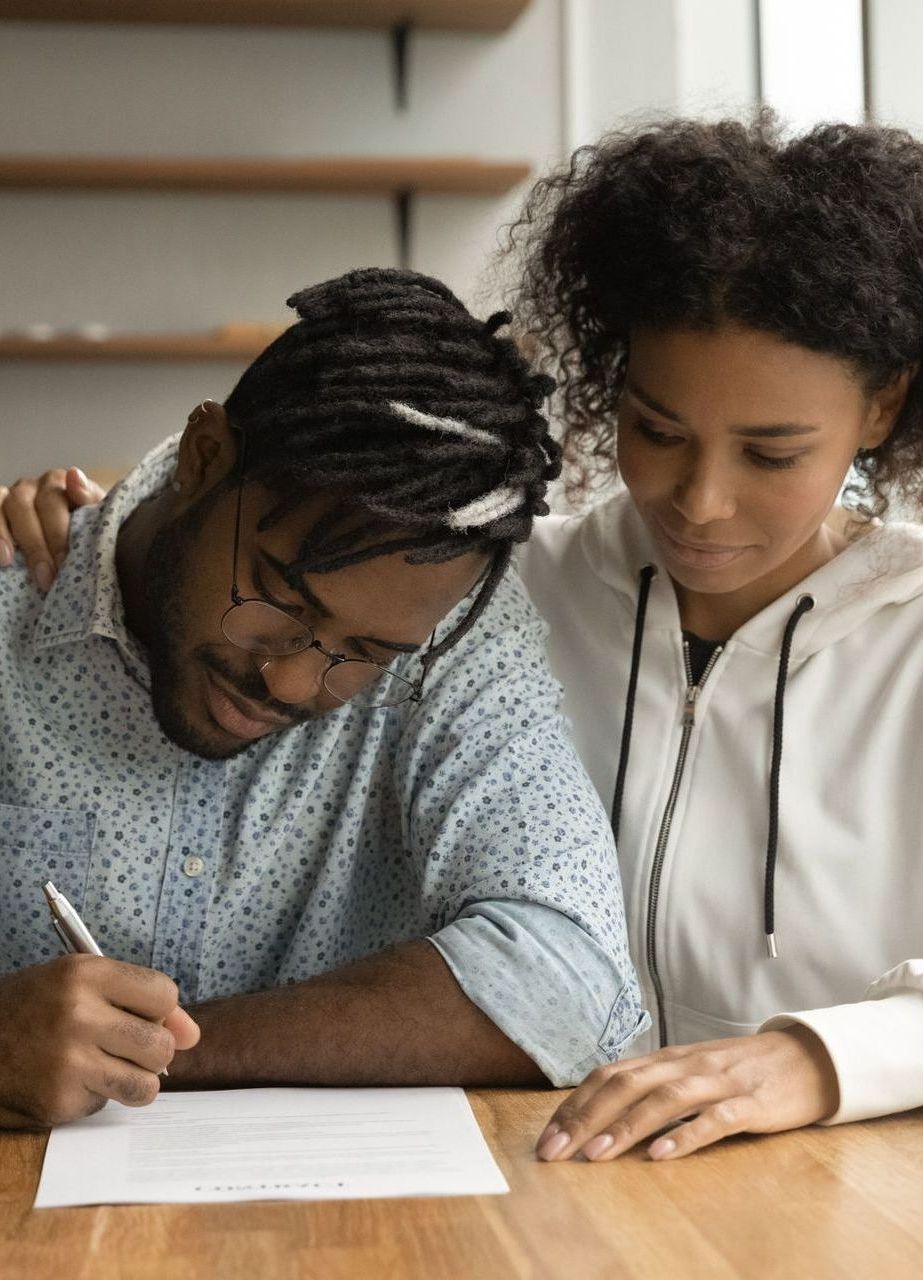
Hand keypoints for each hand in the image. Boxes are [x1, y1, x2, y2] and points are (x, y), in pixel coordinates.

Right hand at [0, 466, 105, 591]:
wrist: (78, 542)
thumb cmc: (88, 531)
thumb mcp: (97, 518)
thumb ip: (90, 499)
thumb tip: (74, 475)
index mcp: (61, 483)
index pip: (53, 499)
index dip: (57, 532)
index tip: (63, 560)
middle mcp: (32, 485)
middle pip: (24, 504)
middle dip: (35, 543)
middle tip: (46, 577)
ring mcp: (10, 496)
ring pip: (1, 505)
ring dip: (3, 535)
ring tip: (8, 562)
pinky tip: (0, 556)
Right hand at [0, 954, 199, 1128]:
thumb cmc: (33, 1010)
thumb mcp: (78, 984)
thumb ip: (139, 1000)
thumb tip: (193, 1035)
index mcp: (84, 973)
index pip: (163, 995)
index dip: (161, 1011)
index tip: (145, 1017)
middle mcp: (77, 1014)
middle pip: (161, 1045)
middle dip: (152, 1052)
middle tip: (125, 1048)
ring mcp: (68, 1061)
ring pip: (146, 1084)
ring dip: (134, 1081)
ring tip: (107, 1069)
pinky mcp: (58, 1100)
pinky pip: (108, 1105)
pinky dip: (98, 1098)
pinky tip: (72, 1082)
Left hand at [536, 1027, 839, 1162]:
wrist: (806, 1058)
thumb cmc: (739, 1071)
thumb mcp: (689, 1073)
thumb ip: (651, 1086)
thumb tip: (600, 1114)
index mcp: (666, 1059)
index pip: (609, 1076)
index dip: (575, 1104)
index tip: (548, 1137)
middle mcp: (685, 1065)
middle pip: (626, 1085)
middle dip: (586, 1118)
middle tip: (557, 1151)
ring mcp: (719, 1082)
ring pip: (664, 1099)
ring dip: (626, 1127)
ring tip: (597, 1154)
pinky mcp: (751, 1103)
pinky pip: (716, 1120)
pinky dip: (686, 1136)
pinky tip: (662, 1155)